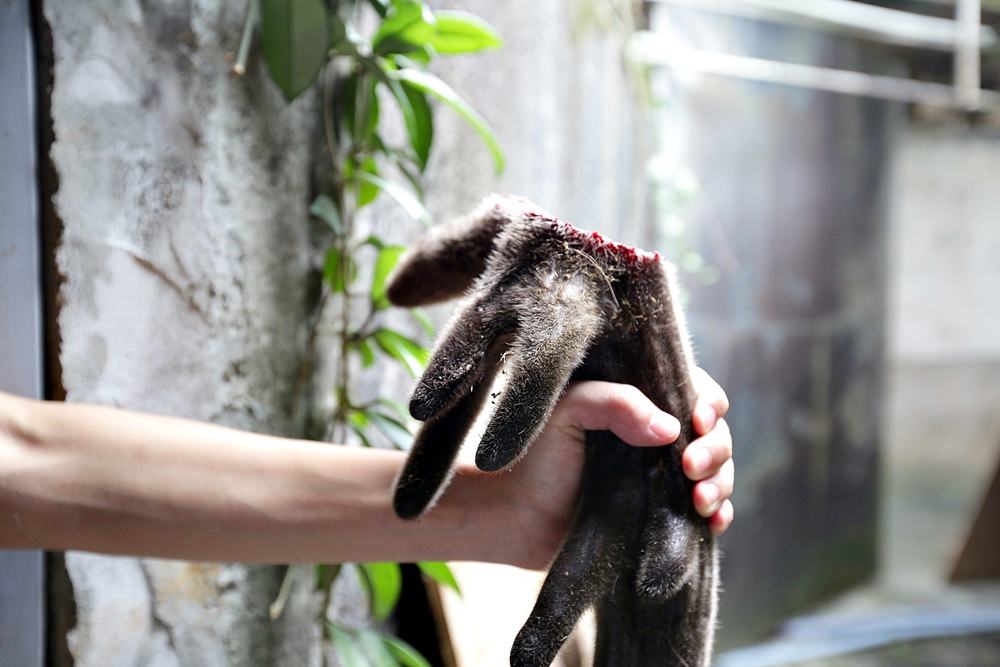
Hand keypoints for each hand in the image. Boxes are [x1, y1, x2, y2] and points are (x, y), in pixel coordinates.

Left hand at [491, 369, 732, 568]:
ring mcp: (662, 474)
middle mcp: (655, 433)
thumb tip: (670, 428)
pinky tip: (713, 522)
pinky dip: (719, 513)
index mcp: (636, 398)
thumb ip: (614, 403)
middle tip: (691, 466)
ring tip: (699, 500)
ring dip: (720, 482)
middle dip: (715, 447)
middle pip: (712, 431)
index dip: (707, 403)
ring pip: (716, 470)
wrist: (514, 518)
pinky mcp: (662, 511)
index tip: (698, 421)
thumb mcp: (567, 411)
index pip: (691, 389)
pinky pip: (707, 509)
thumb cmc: (533, 456)